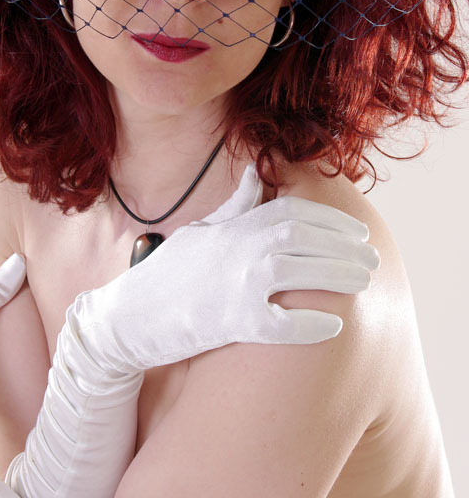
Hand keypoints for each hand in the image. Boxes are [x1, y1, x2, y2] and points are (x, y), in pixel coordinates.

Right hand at [69, 194, 379, 374]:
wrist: (126, 319)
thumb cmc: (166, 275)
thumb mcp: (199, 231)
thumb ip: (235, 205)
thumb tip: (258, 172)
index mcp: (232, 227)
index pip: (292, 210)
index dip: (331, 219)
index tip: (355, 230)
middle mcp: (237, 250)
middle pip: (303, 238)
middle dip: (344, 245)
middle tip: (370, 258)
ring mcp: (234, 285)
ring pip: (299, 272)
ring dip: (338, 276)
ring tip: (362, 283)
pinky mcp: (230, 323)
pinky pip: (281, 322)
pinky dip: (310, 324)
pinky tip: (334, 326)